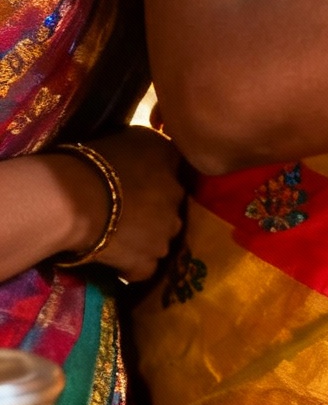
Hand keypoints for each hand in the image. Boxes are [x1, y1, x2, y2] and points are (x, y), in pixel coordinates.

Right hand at [55, 128, 185, 282]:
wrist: (73, 200)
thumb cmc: (95, 161)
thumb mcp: (133, 136)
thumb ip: (153, 146)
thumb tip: (160, 154)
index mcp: (172, 165)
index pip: (175, 170)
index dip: (159, 178)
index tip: (142, 183)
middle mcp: (177, 199)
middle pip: (172, 207)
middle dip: (156, 210)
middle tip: (130, 211)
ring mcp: (164, 234)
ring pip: (162, 238)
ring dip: (148, 238)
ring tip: (123, 237)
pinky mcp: (145, 261)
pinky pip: (144, 268)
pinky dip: (134, 266)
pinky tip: (120, 262)